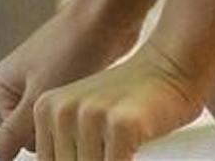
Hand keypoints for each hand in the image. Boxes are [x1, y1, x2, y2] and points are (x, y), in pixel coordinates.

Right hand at [0, 0, 148, 160]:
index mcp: (0, 85)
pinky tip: (95, 99)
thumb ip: (12, 135)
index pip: (17, 141)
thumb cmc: (70, 49)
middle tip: (76, 115)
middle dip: (59, 131)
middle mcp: (19, 82)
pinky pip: (72, 111)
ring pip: (58, 123)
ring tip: (87, 104)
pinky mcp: (69, 78)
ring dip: (74, 122)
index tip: (61, 131)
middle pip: (37, 133)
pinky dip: (84, 112)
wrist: (107, 14)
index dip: (42, 141)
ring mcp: (45, 79)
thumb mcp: (38, 99)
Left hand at [29, 39, 202, 160]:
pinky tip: (135, 147)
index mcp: (44, 110)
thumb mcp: (84, 117)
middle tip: (109, 147)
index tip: (93, 149)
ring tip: (122, 145)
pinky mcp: (120, 124)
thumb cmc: (129, 102)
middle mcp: (59, 111)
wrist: (170, 65)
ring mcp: (89, 116)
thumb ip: (66, 146)